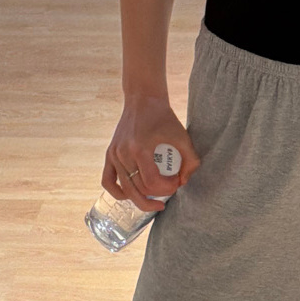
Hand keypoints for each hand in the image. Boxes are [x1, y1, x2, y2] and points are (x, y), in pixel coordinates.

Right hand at [104, 97, 199, 214]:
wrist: (143, 100)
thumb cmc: (164, 118)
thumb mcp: (183, 137)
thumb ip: (191, 161)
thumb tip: (183, 182)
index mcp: (140, 148)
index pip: (152, 182)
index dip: (168, 188)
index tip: (177, 182)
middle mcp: (124, 154)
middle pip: (139, 189)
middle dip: (158, 195)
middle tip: (170, 189)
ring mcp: (114, 155)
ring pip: (125, 189)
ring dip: (142, 198)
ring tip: (155, 200)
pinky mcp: (110, 155)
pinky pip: (108, 181)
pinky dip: (119, 193)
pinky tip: (132, 195)